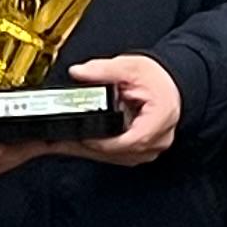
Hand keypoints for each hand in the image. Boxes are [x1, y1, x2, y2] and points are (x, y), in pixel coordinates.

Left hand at [63, 53, 181, 164]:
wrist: (169, 83)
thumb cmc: (156, 78)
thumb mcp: (129, 67)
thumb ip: (103, 70)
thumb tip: (79, 72)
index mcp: (160, 119)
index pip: (131, 141)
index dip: (105, 143)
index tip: (83, 137)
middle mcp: (158, 139)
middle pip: (120, 153)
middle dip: (86, 149)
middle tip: (57, 144)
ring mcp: (151, 148)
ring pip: (116, 158)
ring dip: (89, 152)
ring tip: (60, 144)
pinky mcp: (141, 151)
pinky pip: (118, 156)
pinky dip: (98, 150)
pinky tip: (78, 144)